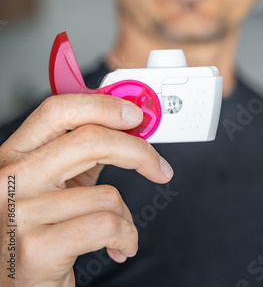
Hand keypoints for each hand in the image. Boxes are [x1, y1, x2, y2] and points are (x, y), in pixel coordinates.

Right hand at [0, 94, 172, 286]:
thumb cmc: (39, 235)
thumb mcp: (53, 185)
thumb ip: (82, 155)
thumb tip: (127, 128)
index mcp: (14, 154)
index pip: (58, 110)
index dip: (102, 106)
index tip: (134, 115)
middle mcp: (11, 178)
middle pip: (90, 140)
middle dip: (137, 151)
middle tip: (156, 165)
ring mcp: (20, 211)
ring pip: (107, 193)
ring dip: (126, 216)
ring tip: (118, 229)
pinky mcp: (36, 247)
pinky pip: (106, 226)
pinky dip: (125, 237)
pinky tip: (118, 246)